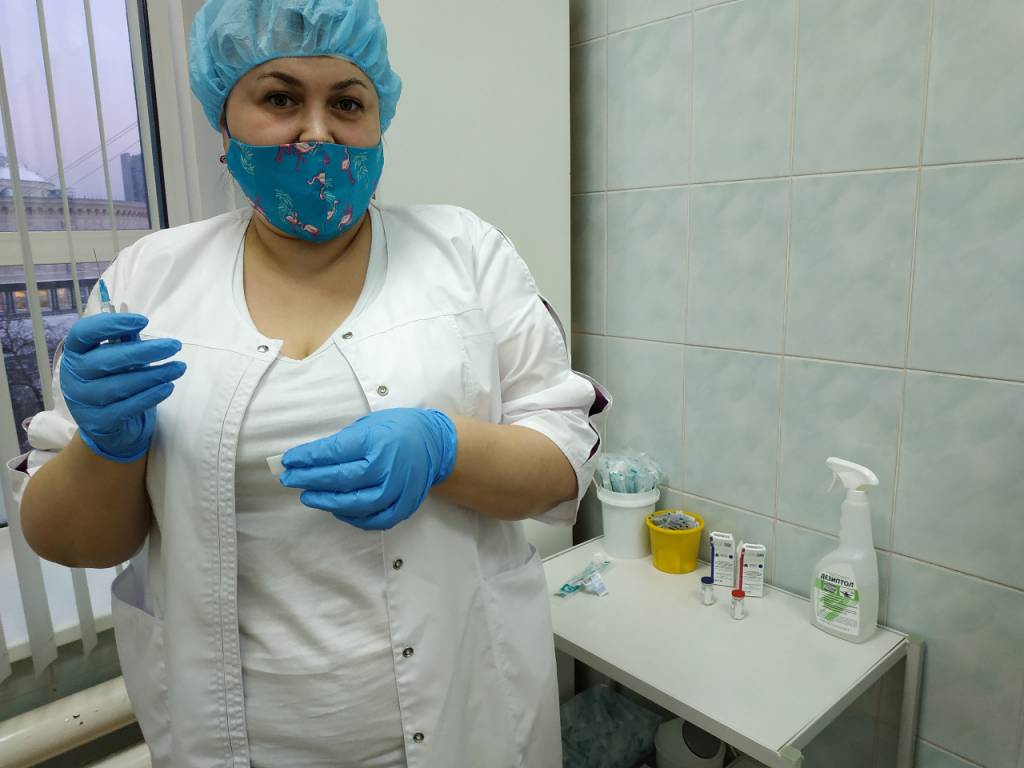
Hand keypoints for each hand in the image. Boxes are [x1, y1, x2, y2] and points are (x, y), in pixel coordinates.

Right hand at [60, 313, 185, 462]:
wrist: (106, 424)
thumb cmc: (112, 380)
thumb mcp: (115, 357)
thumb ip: (124, 341)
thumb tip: (140, 323)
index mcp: (74, 353)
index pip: (84, 333)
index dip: (111, 324)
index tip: (143, 321)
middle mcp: (72, 376)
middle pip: (106, 360)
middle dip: (144, 352)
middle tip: (174, 346)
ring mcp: (82, 402)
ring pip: (119, 386)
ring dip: (153, 375)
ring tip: (178, 367)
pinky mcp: (98, 422)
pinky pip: (126, 408)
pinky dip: (149, 396)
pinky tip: (168, 387)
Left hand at [280, 408, 457, 529]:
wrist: (435, 444)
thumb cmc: (396, 430)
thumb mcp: (368, 425)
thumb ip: (342, 443)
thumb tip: (308, 459)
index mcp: (377, 439)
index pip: (334, 452)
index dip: (307, 458)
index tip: (288, 461)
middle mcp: (388, 465)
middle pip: (341, 479)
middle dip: (310, 480)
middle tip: (290, 480)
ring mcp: (398, 489)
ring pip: (355, 503)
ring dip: (327, 501)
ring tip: (308, 496)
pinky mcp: (404, 506)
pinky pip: (374, 519)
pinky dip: (352, 518)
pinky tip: (337, 510)